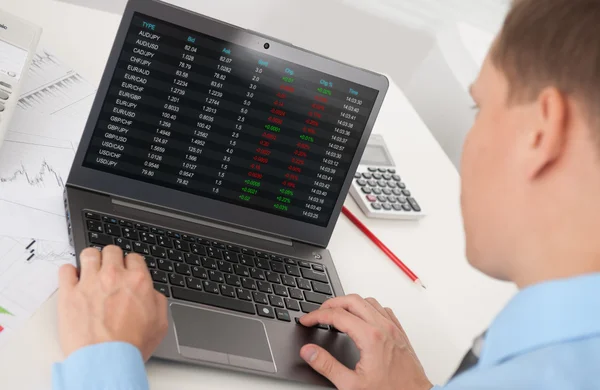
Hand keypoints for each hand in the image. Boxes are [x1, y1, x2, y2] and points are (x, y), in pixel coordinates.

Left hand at [58, 245, 168, 360]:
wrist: (107, 361)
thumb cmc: (131, 346)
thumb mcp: (160, 323)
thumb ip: (157, 301)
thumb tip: (151, 293)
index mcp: (138, 281)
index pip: (134, 257)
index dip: (131, 265)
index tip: (127, 271)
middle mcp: (114, 276)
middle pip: (111, 250)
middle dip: (112, 258)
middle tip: (109, 270)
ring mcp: (89, 283)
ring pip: (89, 254)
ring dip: (91, 260)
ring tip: (90, 271)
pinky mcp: (69, 294)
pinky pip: (65, 270)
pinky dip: (69, 272)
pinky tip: (73, 280)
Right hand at [300, 295, 432, 389]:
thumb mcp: (351, 385)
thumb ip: (327, 366)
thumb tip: (309, 352)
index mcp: (370, 337)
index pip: (337, 316)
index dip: (317, 316)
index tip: (307, 320)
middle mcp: (383, 328)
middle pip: (352, 301)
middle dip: (332, 303)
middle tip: (319, 313)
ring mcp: (393, 328)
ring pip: (368, 301)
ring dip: (350, 303)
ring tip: (337, 313)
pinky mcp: (399, 333)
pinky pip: (383, 310)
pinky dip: (368, 308)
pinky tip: (362, 317)